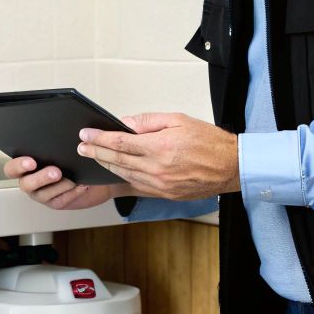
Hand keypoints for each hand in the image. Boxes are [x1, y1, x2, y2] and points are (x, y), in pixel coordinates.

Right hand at [3, 155, 134, 209]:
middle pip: (26, 184)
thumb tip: (54, 130)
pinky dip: (72, 192)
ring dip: (59, 186)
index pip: (11, 169)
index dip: (18, 166)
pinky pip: (61, 200)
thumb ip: (49, 144)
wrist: (80, 172)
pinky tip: (80, 185)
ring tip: (72, 179)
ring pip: (44, 194)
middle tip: (56, 172)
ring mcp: (40, 194)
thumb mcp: (54, 148)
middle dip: (41, 178)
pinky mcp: (55, 202)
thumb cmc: (62, 156)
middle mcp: (29, 182)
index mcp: (23, 168)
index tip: (31, 162)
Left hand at [77, 112, 239, 199]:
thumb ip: (149, 121)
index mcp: (159, 147)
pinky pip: (136, 185)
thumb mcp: (179, 120)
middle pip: (117, 160)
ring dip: (106, 165)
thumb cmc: (210, 142)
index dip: (99, 138)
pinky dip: (122, 177)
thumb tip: (126, 124)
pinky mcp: (164, 193)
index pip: (119, 142)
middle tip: (82, 146)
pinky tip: (114, 171)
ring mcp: (159, 184)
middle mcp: (156, 168)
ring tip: (93, 156)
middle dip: (95, 152)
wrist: (231, 167)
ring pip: (124, 174)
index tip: (85, 134)